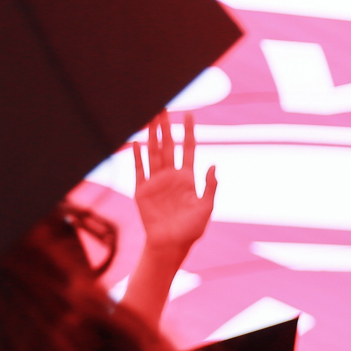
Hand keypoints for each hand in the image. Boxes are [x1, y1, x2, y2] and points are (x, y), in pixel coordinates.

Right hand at [130, 113, 217, 256]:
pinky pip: (139, 169)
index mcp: (187, 178)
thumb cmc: (191, 229)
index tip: (189, 113)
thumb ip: (209, 187)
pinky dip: (137, 156)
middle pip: (168, 145)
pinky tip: (136, 141)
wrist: (170, 245)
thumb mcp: (206, 208)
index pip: (188, 148)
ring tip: (150, 116)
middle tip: (163, 106)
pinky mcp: (142, 190)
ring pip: (153, 152)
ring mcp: (155, 181)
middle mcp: (171, 176)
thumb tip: (214, 165)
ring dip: (152, 135)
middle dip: (166, 126)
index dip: (189, 131)